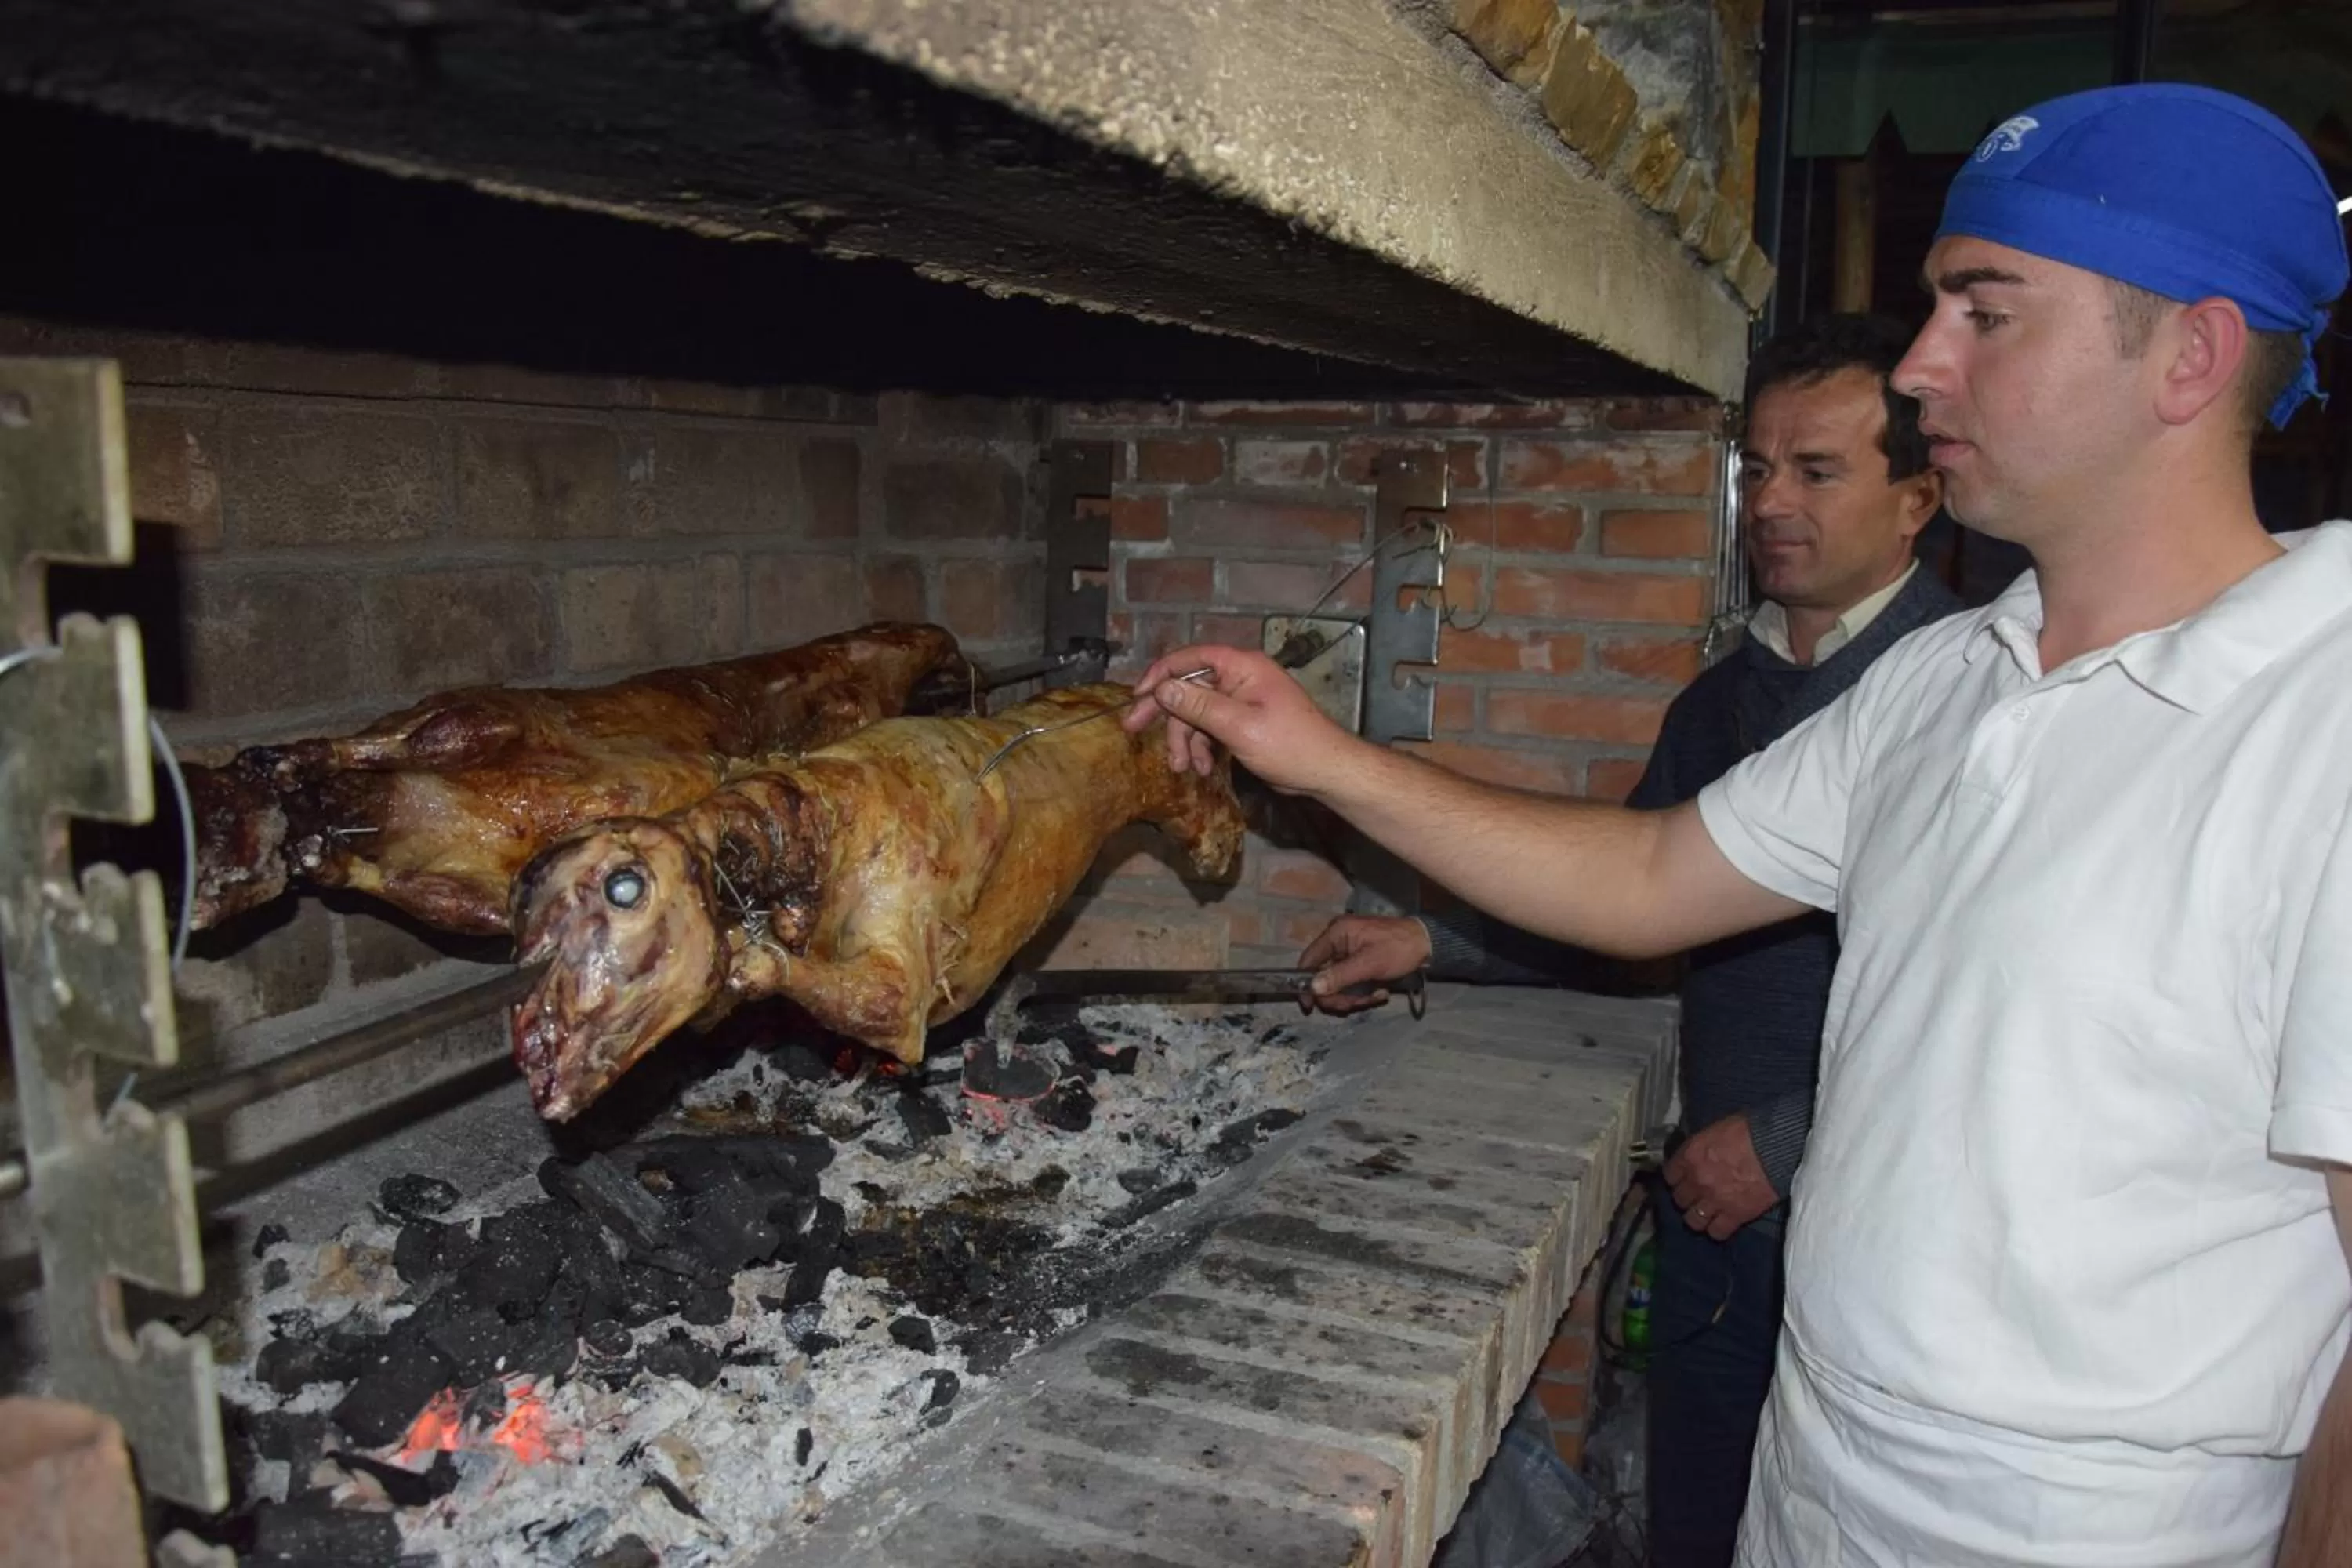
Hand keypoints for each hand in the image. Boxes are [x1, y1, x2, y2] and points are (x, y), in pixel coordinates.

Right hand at [1122, 644, 1359, 793]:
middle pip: (1188, 687)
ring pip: (1197, 712)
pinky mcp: (1243, 720)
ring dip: (1185, 739)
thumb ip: (1199, 706)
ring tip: (1184, 768)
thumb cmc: (1290, 745)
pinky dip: (1203, 747)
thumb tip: (1163, 688)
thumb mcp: (1239, 727)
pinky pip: (1211, 727)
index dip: (1159, 675)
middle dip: (1166, 714)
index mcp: (1241, 666)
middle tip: (1133, 730)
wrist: (1326, 771)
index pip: (1189, 658)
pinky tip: (1203, 769)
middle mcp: (1239, 676)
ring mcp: (1241, 698)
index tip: (1137, 697)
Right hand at [1297, 915, 1430, 1014]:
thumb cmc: (1398, 949)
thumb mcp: (1369, 964)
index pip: (1309, 961)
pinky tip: (1379, 992)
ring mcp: (1349, 953)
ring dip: (1354, 996)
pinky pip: (1351, 983)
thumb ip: (1340, 976)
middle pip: (1324, 977)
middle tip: (1357, 1003)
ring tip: (1375, 996)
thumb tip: (1313, 988)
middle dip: (1340, 995)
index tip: (1310, 1006)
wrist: (1427, 944)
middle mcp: (1338, 942)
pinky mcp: (1359, 963)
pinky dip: (1363, 992)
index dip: (1307, 984)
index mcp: (1336, 934)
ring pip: (1338, 984)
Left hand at [1663, 1112, 1777, 1240]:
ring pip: (1693, 1220)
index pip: (1670, 1175)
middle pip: (1680, 1199)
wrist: (1778, 1147)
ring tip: (1708, 1213)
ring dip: (1699, 1217)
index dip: (1677, 1178)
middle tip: (1698, 1196)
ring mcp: (1714, 1200)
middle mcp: (1697, 1180)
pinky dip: (1718, 1230)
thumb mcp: (1717, 1130)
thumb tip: (1700, 1154)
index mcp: (1691, 1155)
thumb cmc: (1751, 1130)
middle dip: (1688, 1198)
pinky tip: (1723, 1223)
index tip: (1683, 1179)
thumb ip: (1702, 1147)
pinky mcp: (1735, 1216)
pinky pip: (1716, 1232)